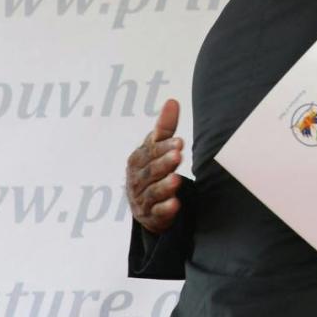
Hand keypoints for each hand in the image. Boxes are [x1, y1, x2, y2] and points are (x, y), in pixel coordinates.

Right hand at [127, 98, 184, 234]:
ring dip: (164, 186)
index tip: (180, 142)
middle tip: (178, 156)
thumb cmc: (153, 168)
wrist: (146, 203)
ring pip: (153, 192)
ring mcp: (142, 199)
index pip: (150, 152)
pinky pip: (158, 213)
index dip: (164, 147)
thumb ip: (165, 127)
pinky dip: (166, 209)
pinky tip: (176, 204)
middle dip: (164, 163)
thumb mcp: (157, 148)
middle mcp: (137, 179)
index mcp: (137, 160)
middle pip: (150, 171)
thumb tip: (172, 101)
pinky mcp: (152, 216)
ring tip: (177, 179)